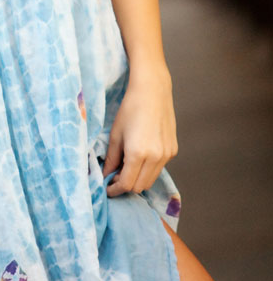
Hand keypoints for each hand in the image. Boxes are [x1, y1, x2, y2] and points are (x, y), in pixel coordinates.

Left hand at [102, 65, 177, 196]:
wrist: (152, 91)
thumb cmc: (130, 109)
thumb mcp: (116, 134)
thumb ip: (111, 159)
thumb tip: (106, 175)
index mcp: (138, 154)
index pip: (127, 184)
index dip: (116, 189)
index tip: (108, 187)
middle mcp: (156, 157)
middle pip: (140, 186)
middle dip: (126, 186)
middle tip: (115, 177)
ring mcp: (167, 155)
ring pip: (151, 179)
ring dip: (138, 179)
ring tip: (126, 167)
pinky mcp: (173, 150)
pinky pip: (159, 168)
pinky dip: (148, 169)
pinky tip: (139, 157)